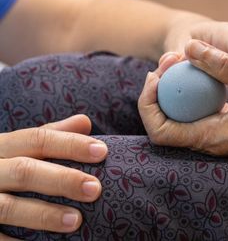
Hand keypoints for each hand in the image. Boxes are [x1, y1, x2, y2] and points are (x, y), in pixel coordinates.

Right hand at [0, 115, 106, 236]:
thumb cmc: (2, 168)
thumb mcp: (17, 148)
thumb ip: (51, 136)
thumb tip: (85, 122)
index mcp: (1, 147)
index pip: (38, 139)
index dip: (71, 144)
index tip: (102, 152)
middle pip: (25, 171)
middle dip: (63, 179)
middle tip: (95, 189)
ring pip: (8, 207)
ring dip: (44, 214)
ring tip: (76, 221)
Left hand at [139, 40, 227, 158]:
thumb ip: (221, 63)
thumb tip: (190, 48)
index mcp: (215, 136)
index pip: (161, 132)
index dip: (148, 103)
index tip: (154, 75)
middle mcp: (214, 142)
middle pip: (167, 125)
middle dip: (159, 95)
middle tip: (164, 66)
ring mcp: (223, 137)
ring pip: (184, 119)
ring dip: (177, 94)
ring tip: (180, 64)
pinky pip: (202, 115)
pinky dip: (195, 96)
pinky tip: (205, 75)